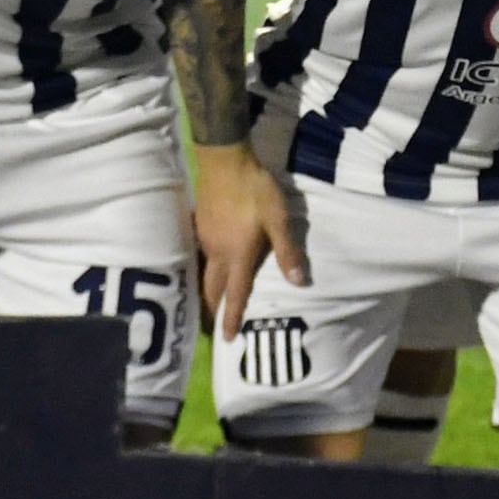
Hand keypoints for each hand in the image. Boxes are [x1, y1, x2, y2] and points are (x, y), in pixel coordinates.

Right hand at [191, 141, 304, 346]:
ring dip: (205, 293)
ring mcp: (206, 239)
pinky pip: (200, 257)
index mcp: (238, 254)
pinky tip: (206, 270)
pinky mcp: (200, 226)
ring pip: (203, 274)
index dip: (232, 317)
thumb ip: (287, 251)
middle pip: (212, 289)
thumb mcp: (279, 219)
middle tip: (211, 330)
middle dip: (212, 311)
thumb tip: (298, 282)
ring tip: (206, 306)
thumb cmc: (255, 190)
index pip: (235, 293)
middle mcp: (218, 252)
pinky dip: (202, 272)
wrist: (224, 160)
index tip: (226, 339)